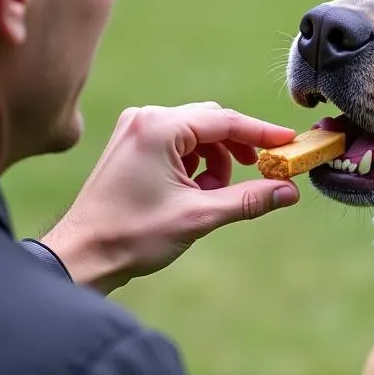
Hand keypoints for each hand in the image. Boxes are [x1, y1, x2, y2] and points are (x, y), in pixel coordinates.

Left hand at [40, 102, 299, 293]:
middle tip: (262, 174)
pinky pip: (178, 143)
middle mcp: (146, 119)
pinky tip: (196, 193)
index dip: (262, 134)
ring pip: (197, 134)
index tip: (291, 144)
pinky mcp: (131, 145)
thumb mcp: (200, 216)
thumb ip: (249, 199)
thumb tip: (289, 191)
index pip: (225, 121)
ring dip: (217, 161)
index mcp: (159, 128)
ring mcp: (135, 130)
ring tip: (215, 195)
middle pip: (212, 122)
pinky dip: (196, 165)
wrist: (82, 255)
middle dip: (238, 150)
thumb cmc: (132, 235)